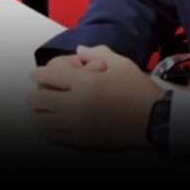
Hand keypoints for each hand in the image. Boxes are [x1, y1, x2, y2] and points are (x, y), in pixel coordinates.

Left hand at [27, 45, 163, 147]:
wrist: (153, 119)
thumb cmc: (137, 89)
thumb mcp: (119, 63)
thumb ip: (96, 52)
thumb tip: (79, 50)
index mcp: (84, 82)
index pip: (47, 76)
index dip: (38, 73)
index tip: (37, 74)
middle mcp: (77, 104)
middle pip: (39, 99)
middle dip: (36, 93)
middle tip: (41, 91)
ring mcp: (77, 124)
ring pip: (41, 120)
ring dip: (39, 111)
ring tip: (45, 108)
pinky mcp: (81, 139)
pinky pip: (52, 135)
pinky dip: (47, 127)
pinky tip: (53, 122)